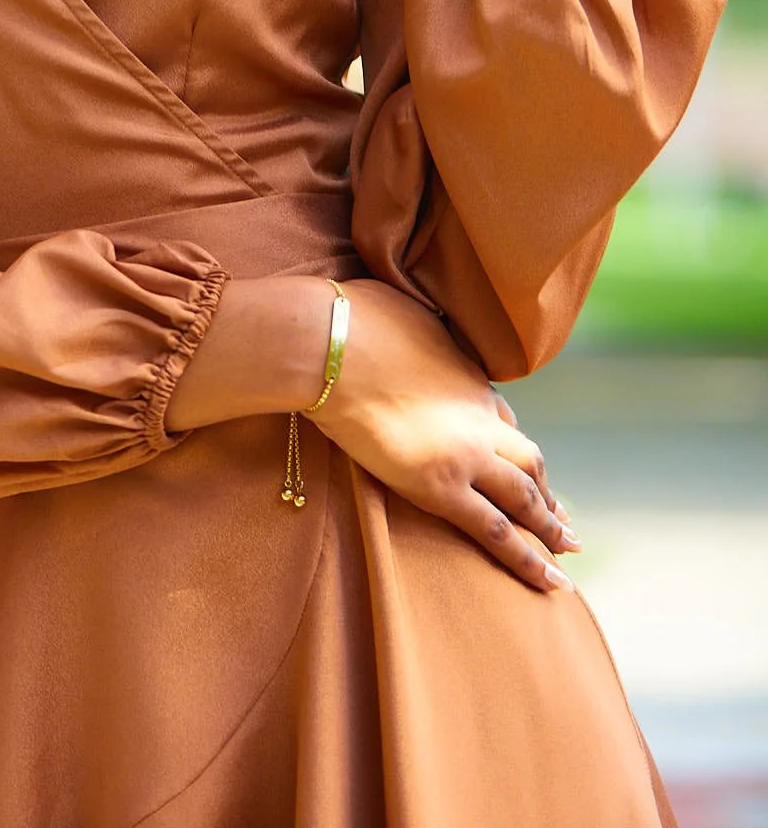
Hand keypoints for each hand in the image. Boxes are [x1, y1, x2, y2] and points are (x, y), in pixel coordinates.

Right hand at [312, 279, 578, 593]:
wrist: (330, 345)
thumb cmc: (352, 321)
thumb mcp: (406, 316)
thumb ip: (422, 338)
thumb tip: (410, 332)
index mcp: (469, 377)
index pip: (503, 417)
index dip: (514, 447)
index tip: (521, 467)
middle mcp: (480, 417)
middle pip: (528, 459)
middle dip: (547, 491)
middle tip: (563, 518)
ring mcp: (466, 453)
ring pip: (526, 497)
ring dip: (552, 526)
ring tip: (570, 550)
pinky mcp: (441, 487)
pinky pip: (497, 532)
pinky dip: (529, 558)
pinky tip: (552, 582)